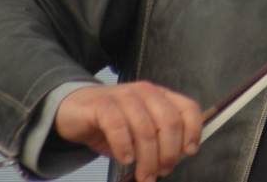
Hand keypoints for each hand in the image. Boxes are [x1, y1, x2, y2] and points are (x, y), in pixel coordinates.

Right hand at [54, 82, 202, 181]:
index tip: (189, 152)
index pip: (188, 108)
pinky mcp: (101, 105)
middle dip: (169, 152)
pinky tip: (126, 159)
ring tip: (144, 176)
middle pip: (169, 121)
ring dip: (147, 157)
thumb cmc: (112, 124)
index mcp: (160, 96)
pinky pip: (117, 125)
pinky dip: (124, 145)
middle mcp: (146, 92)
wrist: (73, 110)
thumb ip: (159, 139)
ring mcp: (123, 96)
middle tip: (162, 172)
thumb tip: (176, 160)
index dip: (193, 131)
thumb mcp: (140, 131)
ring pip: (145, 127)